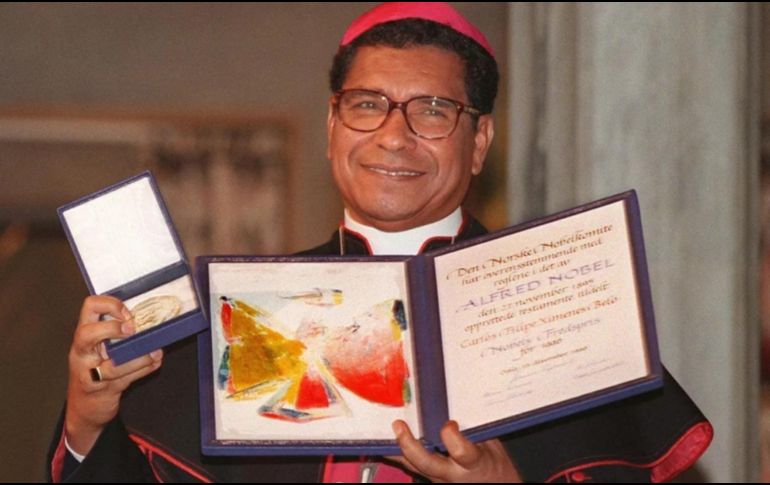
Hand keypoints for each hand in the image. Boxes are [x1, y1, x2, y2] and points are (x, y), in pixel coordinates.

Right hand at [64, 295, 163, 455]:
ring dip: (138, 358)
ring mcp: (88, 373)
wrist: (85, 405)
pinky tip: (155, 362)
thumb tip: (150, 319)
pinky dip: (143, 369)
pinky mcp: (100, 390)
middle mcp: (82, 352)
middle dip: (112, 330)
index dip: (109, 304)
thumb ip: (118, 331)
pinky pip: (123, 379)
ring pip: (110, 366)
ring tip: (154, 353)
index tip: (128, 312)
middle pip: (86, 334)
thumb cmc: (97, 368)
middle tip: (132, 330)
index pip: (89, 307)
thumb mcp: (102, 346)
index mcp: (84, 333)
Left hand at [389, 419, 521, 482]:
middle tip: (399, 425)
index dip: (453, 437)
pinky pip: (410, 465)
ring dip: (396, 449)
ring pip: (413, 466)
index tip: (450, 423)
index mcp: (474, 462)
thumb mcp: (492, 444)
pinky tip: (383, 442)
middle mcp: (453, 474)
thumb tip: (458, 402)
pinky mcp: (430, 477)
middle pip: (428, 463)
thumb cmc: (493, 463)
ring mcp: (439, 478)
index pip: (462, 452)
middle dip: (411, 445)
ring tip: (384, 431)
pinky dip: (397, 453)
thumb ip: (475, 427)